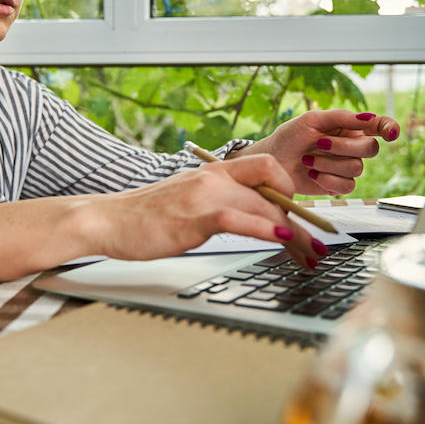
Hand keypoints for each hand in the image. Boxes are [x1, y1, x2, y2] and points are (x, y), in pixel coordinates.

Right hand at [91, 154, 323, 267]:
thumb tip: (251, 219)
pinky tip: (283, 240)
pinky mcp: (195, 216)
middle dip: (303, 220)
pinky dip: (266, 228)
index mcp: (214, 172)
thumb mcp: (189, 202)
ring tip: (310, 254)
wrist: (106, 219)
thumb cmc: (146, 217)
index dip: (291, 191)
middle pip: (274, 190)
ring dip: (295, 233)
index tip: (304, 219)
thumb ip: (220, 204)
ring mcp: (205, 194)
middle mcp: (214, 177)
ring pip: (264, 205)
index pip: (267, 168)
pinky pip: (239, 218)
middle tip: (318, 246)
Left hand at [231, 110, 399, 195]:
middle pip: (370, 149)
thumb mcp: (312, 119)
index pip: (379, 126)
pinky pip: (347, 185)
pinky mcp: (338, 185)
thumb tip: (368, 118)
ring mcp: (346, 167)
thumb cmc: (290, 137)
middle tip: (320, 143)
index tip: (390, 132)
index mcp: (349, 127)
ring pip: (357, 168)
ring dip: (329, 163)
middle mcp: (352, 147)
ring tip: (308, 158)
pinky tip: (312, 173)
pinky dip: (326, 179)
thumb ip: (340, 117)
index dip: (389, 128)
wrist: (272, 161)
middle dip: (343, 146)